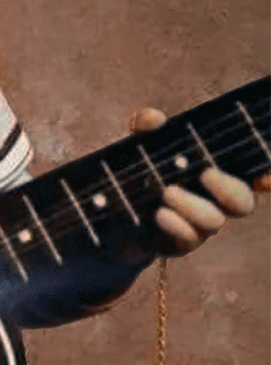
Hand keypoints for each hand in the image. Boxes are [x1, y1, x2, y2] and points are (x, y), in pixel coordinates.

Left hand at [130, 108, 269, 254]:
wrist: (110, 216)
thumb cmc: (137, 173)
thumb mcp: (138, 145)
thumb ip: (146, 128)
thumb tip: (156, 119)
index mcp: (215, 174)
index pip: (254, 174)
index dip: (267, 177)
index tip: (265, 178)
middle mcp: (215, 202)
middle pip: (243, 202)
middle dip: (228, 188)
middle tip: (205, 173)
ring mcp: (199, 226)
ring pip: (214, 222)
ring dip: (193, 205)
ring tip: (166, 191)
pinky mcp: (179, 244)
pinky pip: (189, 239)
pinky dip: (176, 224)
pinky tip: (159, 213)